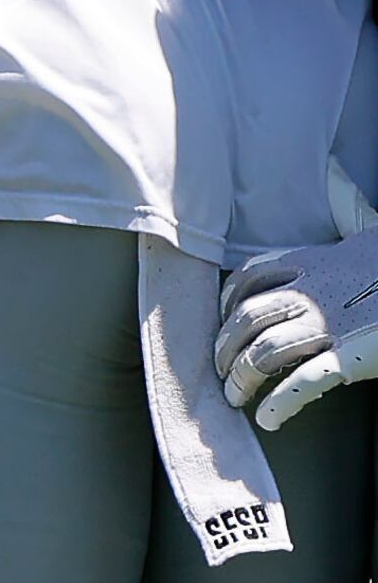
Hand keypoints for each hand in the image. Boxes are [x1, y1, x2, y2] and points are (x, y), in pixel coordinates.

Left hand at [217, 161, 377, 430]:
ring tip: (233, 397)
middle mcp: (309, 292)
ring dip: (243, 377)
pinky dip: (281, 403)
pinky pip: (304, 382)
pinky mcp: (351, 358)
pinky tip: (268, 418)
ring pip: (265, 352)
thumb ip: (344, 200)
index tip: (221, 320)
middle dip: (225, 345)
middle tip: (218, 369)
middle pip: (247, 319)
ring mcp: (328, 325)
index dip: (228, 302)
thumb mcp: (367, 224)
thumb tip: (332, 164)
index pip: (248, 278)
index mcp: (309, 261)